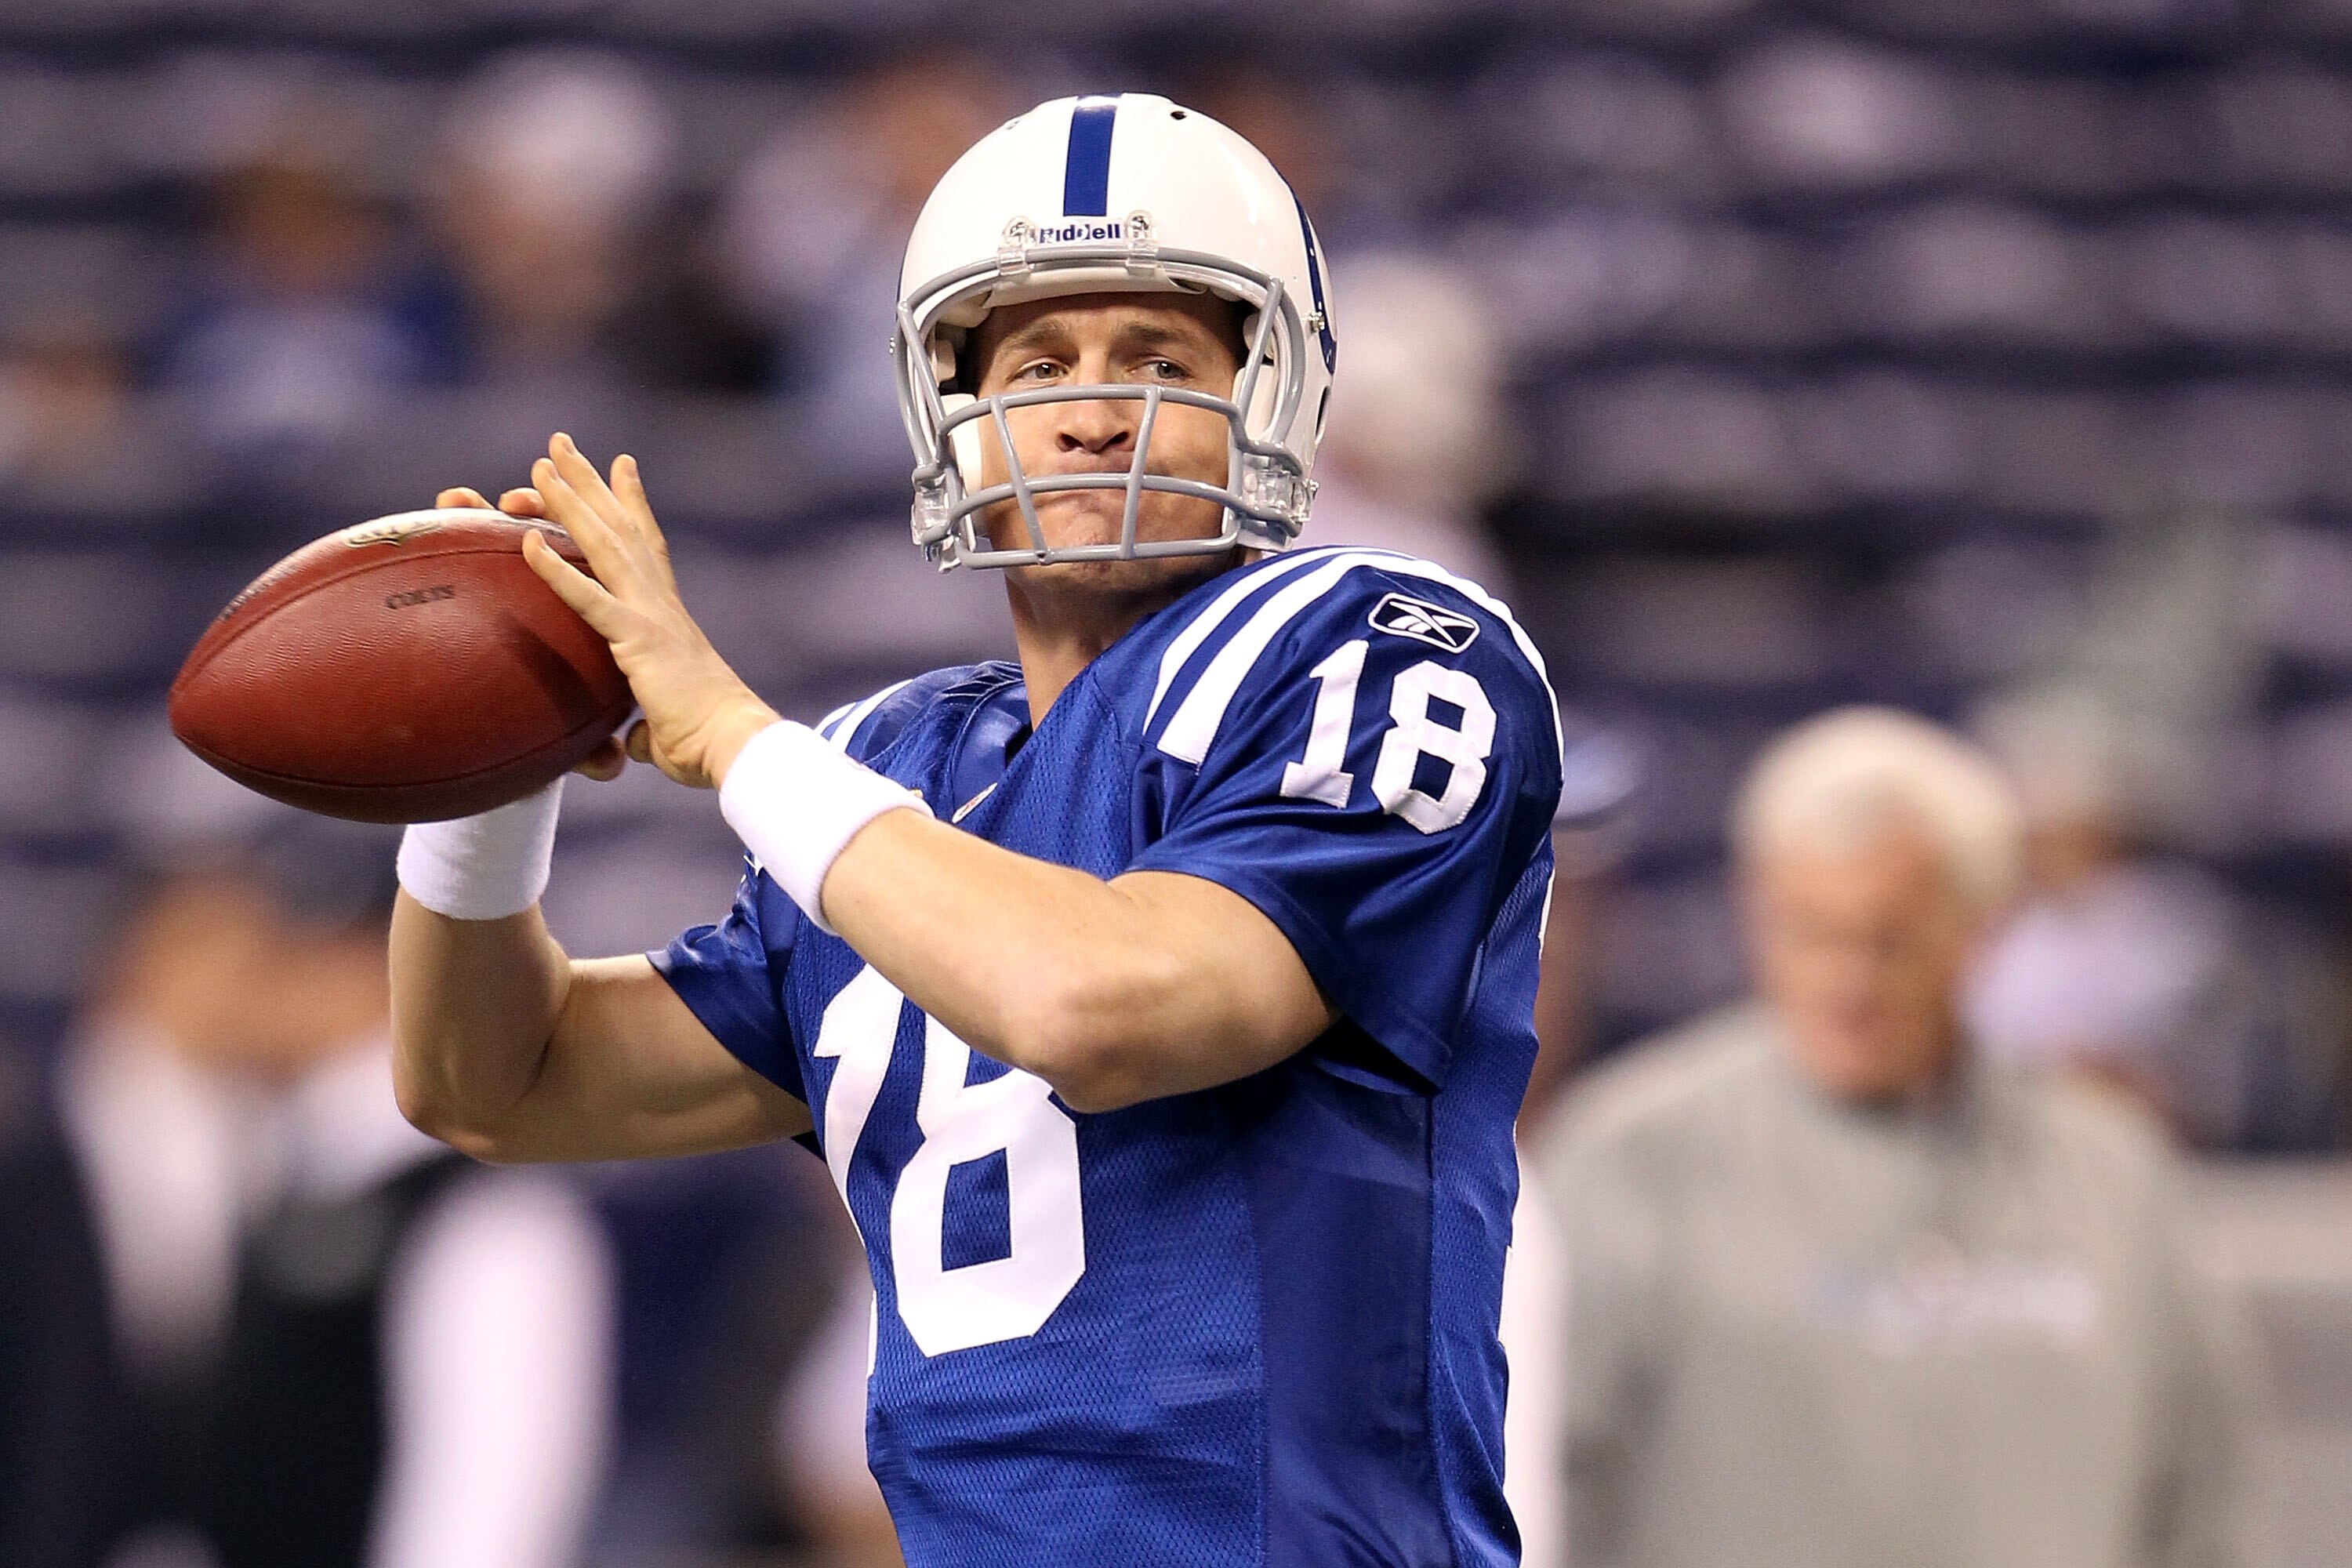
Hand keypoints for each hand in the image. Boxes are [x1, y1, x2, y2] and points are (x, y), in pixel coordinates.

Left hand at [458, 435, 777, 790]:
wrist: (734, 744)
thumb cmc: (707, 743)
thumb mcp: (667, 726)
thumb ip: (646, 724)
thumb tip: (637, 741)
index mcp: (667, 615)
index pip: (647, 546)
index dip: (632, 503)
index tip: (621, 464)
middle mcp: (659, 601)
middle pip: (618, 527)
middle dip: (588, 482)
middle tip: (559, 445)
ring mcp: (649, 614)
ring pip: (603, 543)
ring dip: (570, 500)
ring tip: (542, 463)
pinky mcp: (637, 638)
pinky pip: (588, 598)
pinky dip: (555, 569)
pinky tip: (525, 541)